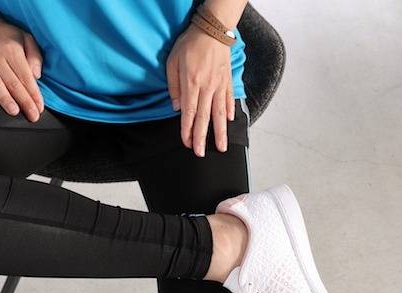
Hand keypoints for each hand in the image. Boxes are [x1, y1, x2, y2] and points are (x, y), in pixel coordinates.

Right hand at [0, 17, 44, 121]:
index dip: (34, 93)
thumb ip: (35, 55)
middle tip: (33, 116)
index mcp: (13, 51)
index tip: (40, 107)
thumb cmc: (7, 35)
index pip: (26, 77)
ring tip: (14, 111)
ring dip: (5, 99)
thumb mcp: (26, 38)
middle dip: (24, 102)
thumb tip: (37, 75)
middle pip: (13, 84)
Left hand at [166, 24, 234, 156]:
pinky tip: (228, 122)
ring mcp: (219, 85)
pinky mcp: (227, 81)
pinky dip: (229, 112)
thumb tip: (176, 107)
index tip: (187, 144)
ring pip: (219, 113)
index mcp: (192, 84)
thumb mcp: (172, 63)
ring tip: (221, 147)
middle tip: (201, 154)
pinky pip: (228, 99)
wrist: (212, 29)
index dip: (187, 131)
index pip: (189, 113)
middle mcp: (207, 87)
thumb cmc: (190, 44)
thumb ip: (173, 86)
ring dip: (220, 132)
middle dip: (202, 138)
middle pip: (204, 118)